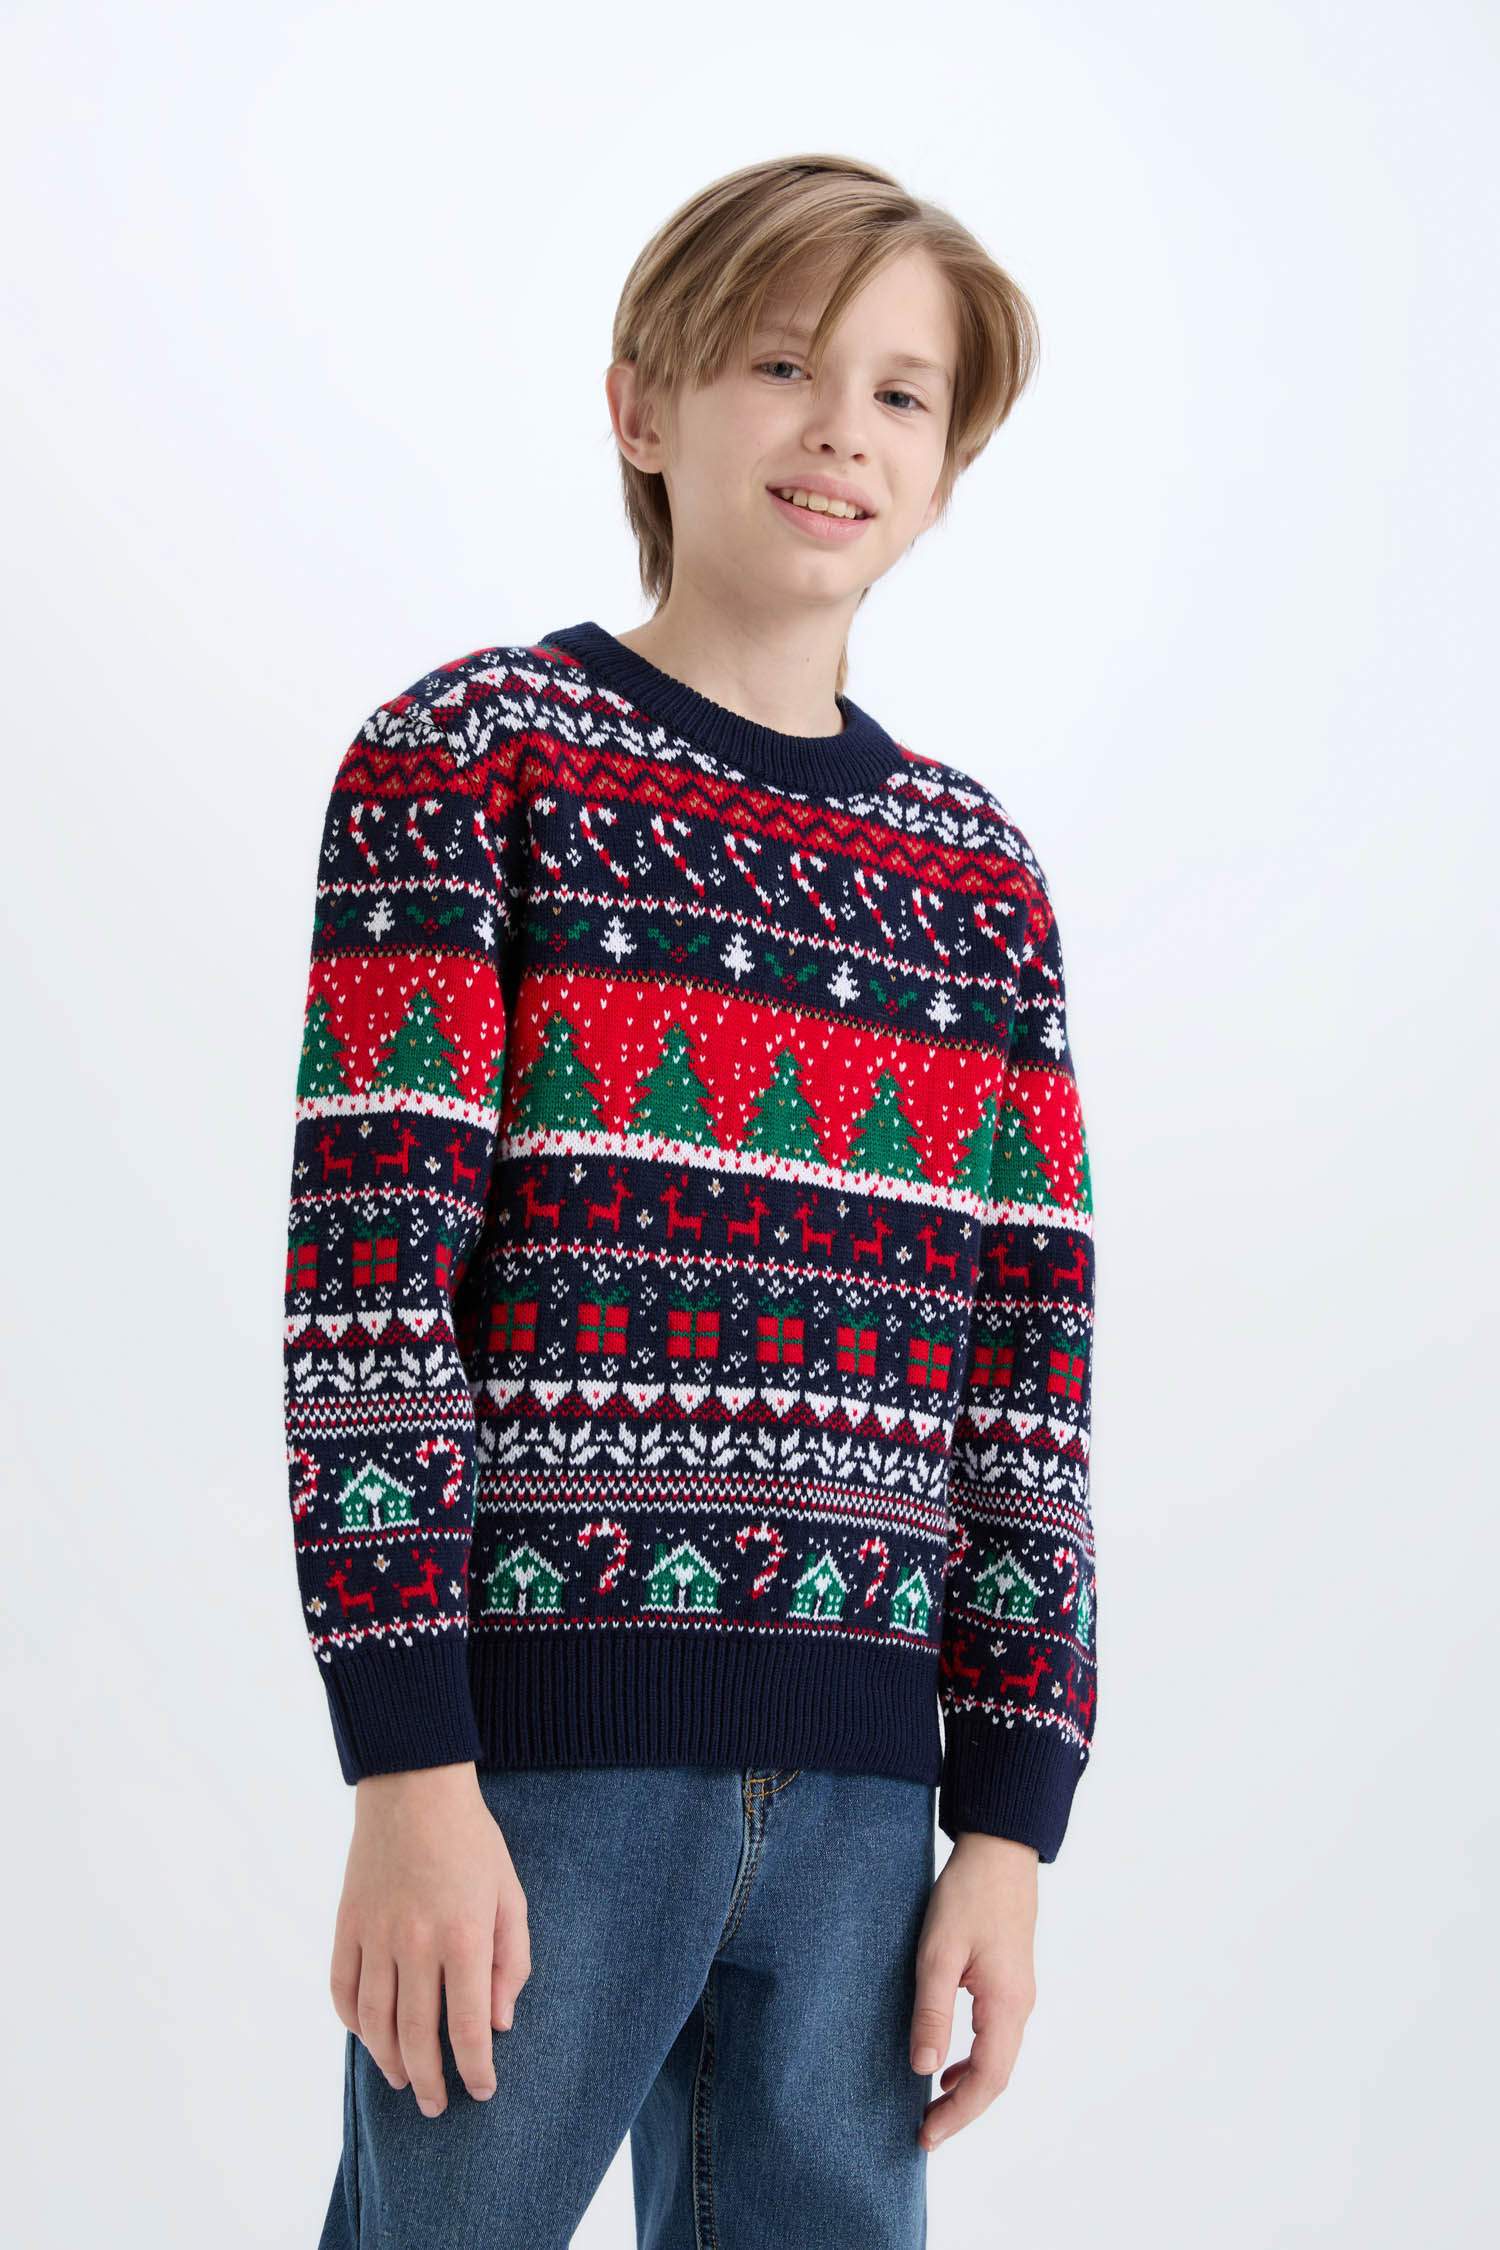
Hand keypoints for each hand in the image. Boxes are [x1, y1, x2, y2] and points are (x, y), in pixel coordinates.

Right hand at [329, 1762, 531, 2119]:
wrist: (413, 1787)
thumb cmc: (472, 1841)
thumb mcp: (510, 1894)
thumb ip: (510, 1961)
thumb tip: (500, 2022)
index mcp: (464, 1936)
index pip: (469, 2026)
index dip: (475, 2068)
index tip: (481, 2091)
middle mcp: (416, 1943)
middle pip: (417, 2036)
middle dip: (429, 2081)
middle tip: (437, 2106)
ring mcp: (375, 1934)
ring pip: (375, 2022)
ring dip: (388, 2061)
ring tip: (404, 2081)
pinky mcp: (346, 1924)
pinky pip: (342, 1989)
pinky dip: (353, 2022)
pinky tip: (369, 2036)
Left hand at [910, 1831, 1037, 2149]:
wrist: (1000, 1850)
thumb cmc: (968, 1895)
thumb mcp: (938, 1952)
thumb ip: (932, 2011)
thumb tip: (923, 2068)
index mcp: (1006, 2006)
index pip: (987, 2081)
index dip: (957, 2115)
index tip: (926, 2137)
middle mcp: (1020, 2007)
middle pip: (996, 2078)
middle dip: (962, 2111)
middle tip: (924, 2132)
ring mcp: (1019, 1995)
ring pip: (998, 2060)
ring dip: (968, 2088)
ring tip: (932, 2106)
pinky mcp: (1010, 1982)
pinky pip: (996, 2037)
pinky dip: (974, 2061)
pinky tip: (949, 2064)